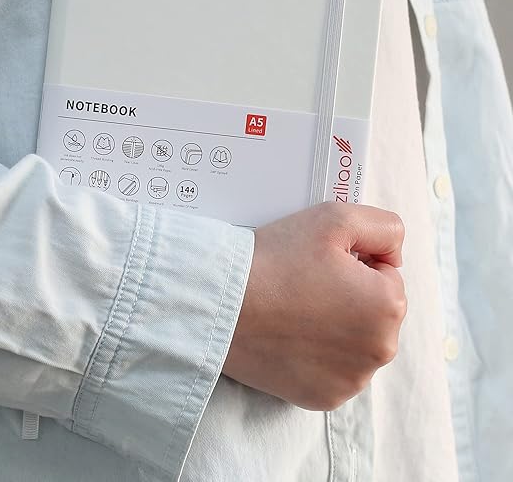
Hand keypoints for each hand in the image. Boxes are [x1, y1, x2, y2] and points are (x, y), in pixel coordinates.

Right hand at [223, 202, 406, 410]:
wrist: (221, 303)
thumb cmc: (275, 260)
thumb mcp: (334, 218)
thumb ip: (384, 227)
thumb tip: (394, 255)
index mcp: (388, 306)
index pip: (385, 274)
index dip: (352, 262)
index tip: (318, 264)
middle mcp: (379, 351)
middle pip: (372, 311)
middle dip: (348, 296)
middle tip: (304, 284)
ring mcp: (351, 381)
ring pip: (353, 342)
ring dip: (334, 327)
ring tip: (293, 310)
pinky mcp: (323, 399)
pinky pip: (332, 370)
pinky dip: (316, 355)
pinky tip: (288, 337)